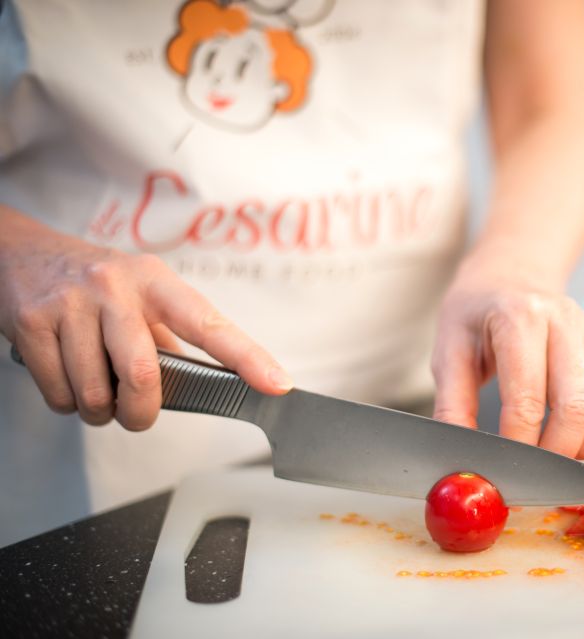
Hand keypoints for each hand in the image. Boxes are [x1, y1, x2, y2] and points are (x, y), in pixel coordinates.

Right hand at [0, 207, 291, 429]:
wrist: (21, 252)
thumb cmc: (95, 284)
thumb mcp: (141, 294)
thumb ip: (169, 336)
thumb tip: (207, 384)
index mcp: (155, 282)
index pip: (209, 324)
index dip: (247, 357)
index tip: (277, 383)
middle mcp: (115, 287)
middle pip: (144, 373)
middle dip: (142, 411)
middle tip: (137, 414)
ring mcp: (71, 303)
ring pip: (96, 394)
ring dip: (100, 411)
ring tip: (96, 388)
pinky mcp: (31, 323)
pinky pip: (59, 394)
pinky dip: (67, 404)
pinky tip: (67, 379)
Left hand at [431, 264, 583, 459]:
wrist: (509, 276)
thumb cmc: (477, 315)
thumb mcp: (448, 350)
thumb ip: (453, 404)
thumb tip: (463, 457)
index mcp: (521, 318)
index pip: (527, 398)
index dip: (517, 445)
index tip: (503, 467)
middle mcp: (567, 321)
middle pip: (578, 406)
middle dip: (556, 453)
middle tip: (534, 467)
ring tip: (565, 450)